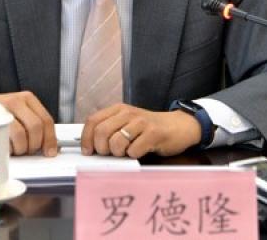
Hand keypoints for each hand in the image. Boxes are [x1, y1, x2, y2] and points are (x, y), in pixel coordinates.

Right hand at [0, 91, 56, 156]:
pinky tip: (2, 145)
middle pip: (35, 127)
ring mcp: (1, 108)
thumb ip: (33, 126)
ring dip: (19, 148)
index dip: (50, 139)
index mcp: (27, 99)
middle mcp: (15, 100)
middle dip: (33, 145)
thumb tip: (49, 147)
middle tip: (26, 150)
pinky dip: (5, 148)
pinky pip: (3, 139)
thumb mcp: (19, 114)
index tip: (49, 151)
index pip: (46, 120)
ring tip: (13, 148)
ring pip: (20, 135)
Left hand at [79, 103, 200, 158]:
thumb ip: (110, 130)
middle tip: (110, 154)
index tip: (88, 151)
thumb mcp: (127, 123)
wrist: (179, 126)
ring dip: (118, 153)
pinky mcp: (153, 134)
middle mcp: (128, 113)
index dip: (87, 138)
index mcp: (118, 109)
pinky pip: (134, 151)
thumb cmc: (150, 128)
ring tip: (127, 152)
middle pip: (102, 132)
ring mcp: (141, 123)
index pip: (93, 121)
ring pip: (116, 142)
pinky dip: (134, 156)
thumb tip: (90, 147)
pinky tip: (141, 151)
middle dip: (102, 148)